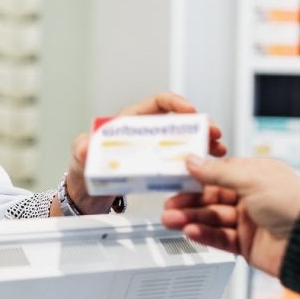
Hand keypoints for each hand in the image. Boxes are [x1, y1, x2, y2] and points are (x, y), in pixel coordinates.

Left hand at [59, 92, 227, 214]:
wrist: (86, 195)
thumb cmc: (83, 169)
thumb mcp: (81, 156)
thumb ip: (82, 148)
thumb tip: (85, 146)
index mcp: (129, 122)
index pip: (157, 103)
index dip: (176, 103)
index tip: (190, 111)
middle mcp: (145, 133)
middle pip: (178, 121)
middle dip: (199, 124)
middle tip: (214, 134)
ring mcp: (153, 150)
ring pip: (184, 140)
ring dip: (203, 142)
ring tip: (218, 150)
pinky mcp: (157, 167)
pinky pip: (180, 160)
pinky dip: (195, 162)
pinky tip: (207, 168)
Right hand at [160, 156, 299, 276]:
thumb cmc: (292, 205)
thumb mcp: (251, 178)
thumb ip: (217, 171)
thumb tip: (193, 160)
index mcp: (256, 176)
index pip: (218, 174)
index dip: (196, 177)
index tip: (176, 178)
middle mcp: (252, 198)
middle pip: (211, 198)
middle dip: (188, 201)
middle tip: (169, 204)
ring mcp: (249, 222)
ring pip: (212, 218)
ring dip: (190, 218)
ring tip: (171, 220)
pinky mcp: (247, 244)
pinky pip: (219, 237)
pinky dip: (203, 234)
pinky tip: (189, 230)